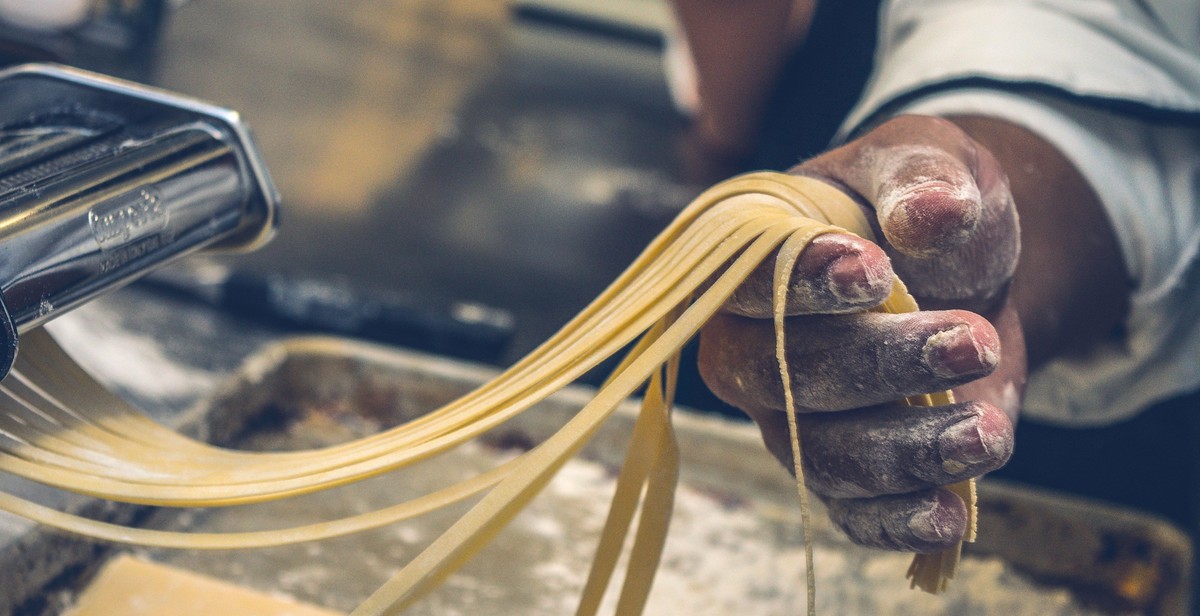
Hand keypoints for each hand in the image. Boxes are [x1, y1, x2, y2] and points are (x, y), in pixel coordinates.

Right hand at [698, 115, 1021, 551]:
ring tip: (986, 430)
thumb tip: (931, 214)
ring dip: (904, 449)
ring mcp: (787, 414)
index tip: (876, 272)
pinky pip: (849, 510)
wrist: (961, 270)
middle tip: (971, 339)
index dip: (802, 285)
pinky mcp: (837, 468)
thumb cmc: (918, 204)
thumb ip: (920, 174)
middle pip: (780, 376)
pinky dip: (895, 519)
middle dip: (877, 367)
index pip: (746, 280)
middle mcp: (749, 345)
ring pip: (819, 453)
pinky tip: (950, 512)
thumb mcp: (925, 158)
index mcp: (748, 258)